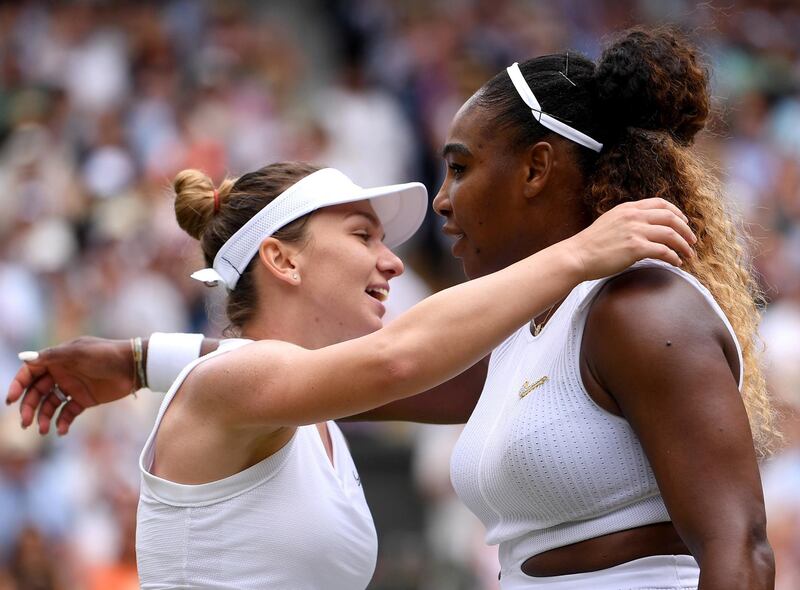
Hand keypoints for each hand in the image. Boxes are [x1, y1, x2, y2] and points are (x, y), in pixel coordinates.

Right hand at [6, 337, 134, 435]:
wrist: (134, 366)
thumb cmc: (105, 355)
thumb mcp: (78, 353)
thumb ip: (51, 356)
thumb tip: (23, 357)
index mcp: (57, 359)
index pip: (30, 373)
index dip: (18, 385)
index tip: (10, 400)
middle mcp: (61, 373)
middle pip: (36, 392)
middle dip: (28, 408)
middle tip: (25, 423)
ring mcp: (72, 387)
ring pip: (49, 405)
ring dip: (43, 418)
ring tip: (42, 430)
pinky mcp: (84, 400)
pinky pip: (67, 413)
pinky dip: (62, 422)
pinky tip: (61, 431)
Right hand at [565, 198, 695, 280]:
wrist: (577, 256)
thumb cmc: (591, 245)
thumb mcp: (610, 223)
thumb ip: (627, 221)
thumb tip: (644, 229)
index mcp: (628, 208)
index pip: (660, 204)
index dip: (677, 213)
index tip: (684, 223)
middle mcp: (633, 216)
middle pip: (671, 217)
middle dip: (686, 230)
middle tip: (692, 241)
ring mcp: (635, 231)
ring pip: (671, 234)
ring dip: (684, 245)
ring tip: (689, 254)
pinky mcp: (635, 248)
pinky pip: (664, 251)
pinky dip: (674, 257)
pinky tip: (676, 262)